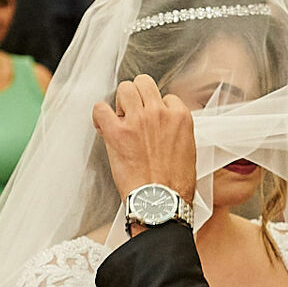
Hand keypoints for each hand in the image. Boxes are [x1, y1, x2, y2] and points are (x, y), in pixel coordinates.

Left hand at [92, 75, 196, 208]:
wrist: (160, 203)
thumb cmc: (175, 185)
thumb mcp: (188, 150)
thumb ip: (176, 131)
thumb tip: (163, 126)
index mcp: (180, 117)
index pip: (166, 97)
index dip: (157, 109)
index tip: (152, 122)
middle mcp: (159, 113)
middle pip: (143, 83)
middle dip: (137, 96)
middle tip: (134, 114)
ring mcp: (137, 121)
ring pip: (125, 89)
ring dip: (121, 102)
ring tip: (121, 119)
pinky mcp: (117, 133)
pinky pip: (100, 108)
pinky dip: (99, 115)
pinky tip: (103, 125)